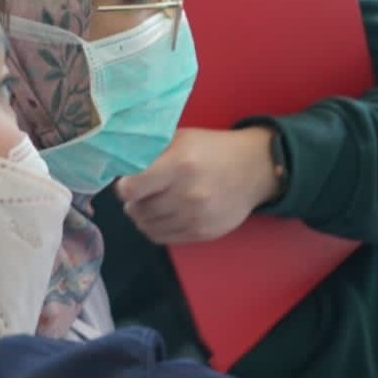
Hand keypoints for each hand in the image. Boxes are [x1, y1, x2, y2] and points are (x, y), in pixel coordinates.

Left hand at [115, 127, 279, 244]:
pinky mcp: (203, 233)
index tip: (129, 183)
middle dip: (134, 202)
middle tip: (140, 194)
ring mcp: (196, 217)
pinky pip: (164, 238)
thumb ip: (153, 152)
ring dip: (144, 217)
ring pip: (148, 227)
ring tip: (152, 204)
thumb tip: (121, 166)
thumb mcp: (183, 138)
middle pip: (138, 210)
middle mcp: (187, 194)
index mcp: (180, 165)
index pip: (131, 189)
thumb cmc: (214, 149)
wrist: (256, 169)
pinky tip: (163, 216)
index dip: (125, 187)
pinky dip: (156, 228)